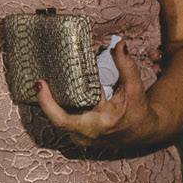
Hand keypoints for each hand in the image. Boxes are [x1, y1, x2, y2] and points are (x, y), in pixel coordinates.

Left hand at [36, 39, 165, 150]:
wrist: (142, 131)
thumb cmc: (137, 109)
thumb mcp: (134, 87)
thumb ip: (126, 65)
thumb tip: (119, 44)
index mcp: (100, 122)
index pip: (64, 119)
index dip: (47, 103)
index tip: (40, 83)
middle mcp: (87, 134)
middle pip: (54, 117)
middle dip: (45, 98)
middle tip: (41, 79)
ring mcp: (80, 138)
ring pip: (56, 119)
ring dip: (50, 102)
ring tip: (46, 84)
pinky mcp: (77, 137)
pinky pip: (61, 121)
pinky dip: (57, 107)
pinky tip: (53, 93)